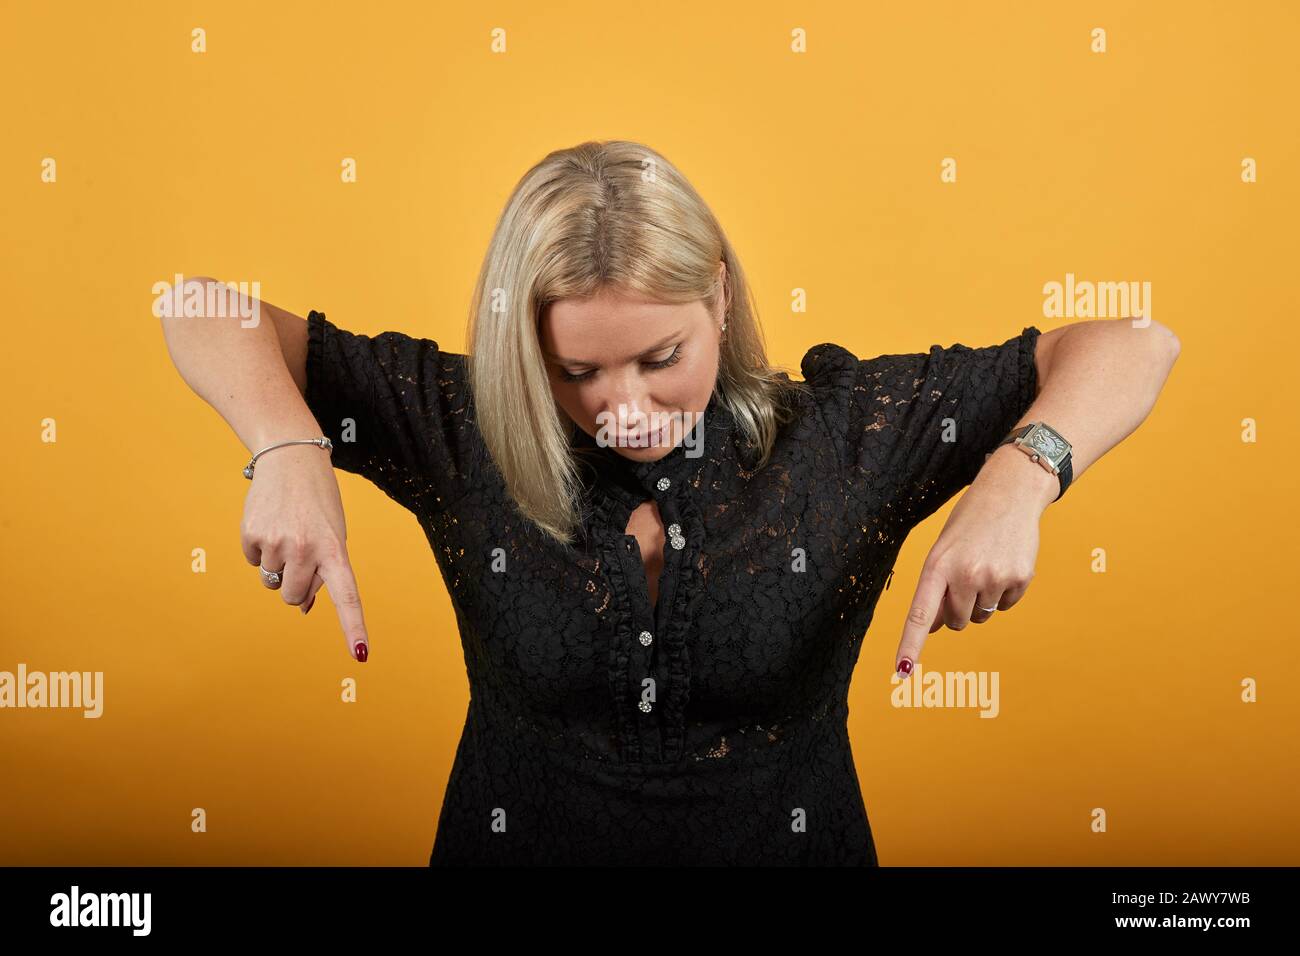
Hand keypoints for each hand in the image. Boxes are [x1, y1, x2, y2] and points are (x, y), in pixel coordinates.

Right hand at [239, 443, 370, 661]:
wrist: (290, 459)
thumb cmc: (318, 504)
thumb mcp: (333, 535)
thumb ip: (325, 572)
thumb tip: (302, 607)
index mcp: (335, 550)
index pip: (347, 596)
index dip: (353, 627)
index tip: (361, 656)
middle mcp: (306, 549)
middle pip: (294, 596)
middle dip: (295, 585)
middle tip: (300, 553)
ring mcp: (277, 543)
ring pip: (272, 581)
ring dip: (277, 565)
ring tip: (286, 530)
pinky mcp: (251, 535)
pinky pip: (252, 560)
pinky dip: (259, 549)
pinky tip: (269, 523)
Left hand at [893, 449, 1054, 678]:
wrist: (1010, 493)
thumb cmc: (968, 525)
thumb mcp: (942, 552)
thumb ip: (934, 589)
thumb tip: (931, 628)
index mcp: (937, 566)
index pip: (920, 614)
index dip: (910, 645)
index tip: (902, 671)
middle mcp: (965, 574)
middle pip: (955, 621)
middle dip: (957, 608)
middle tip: (964, 577)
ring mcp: (994, 578)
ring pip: (981, 616)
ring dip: (981, 600)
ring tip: (985, 565)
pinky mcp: (1020, 579)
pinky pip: (1006, 606)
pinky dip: (1004, 593)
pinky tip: (1004, 565)